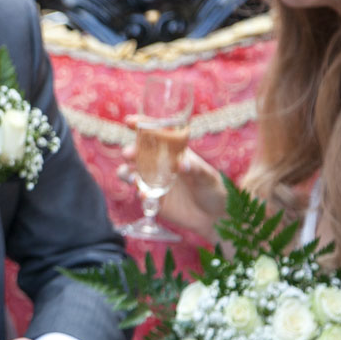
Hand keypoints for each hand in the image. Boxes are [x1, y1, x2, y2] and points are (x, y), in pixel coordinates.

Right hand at [119, 125, 225, 240]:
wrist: (214, 217)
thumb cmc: (213, 190)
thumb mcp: (209, 176)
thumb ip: (196, 169)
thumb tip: (181, 163)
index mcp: (173, 152)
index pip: (155, 135)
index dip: (141, 126)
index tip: (130, 122)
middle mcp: (160, 164)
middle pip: (138, 153)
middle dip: (130, 151)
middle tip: (128, 154)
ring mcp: (154, 181)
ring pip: (130, 172)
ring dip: (126, 172)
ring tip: (132, 177)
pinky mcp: (153, 199)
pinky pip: (140, 194)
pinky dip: (140, 194)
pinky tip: (146, 197)